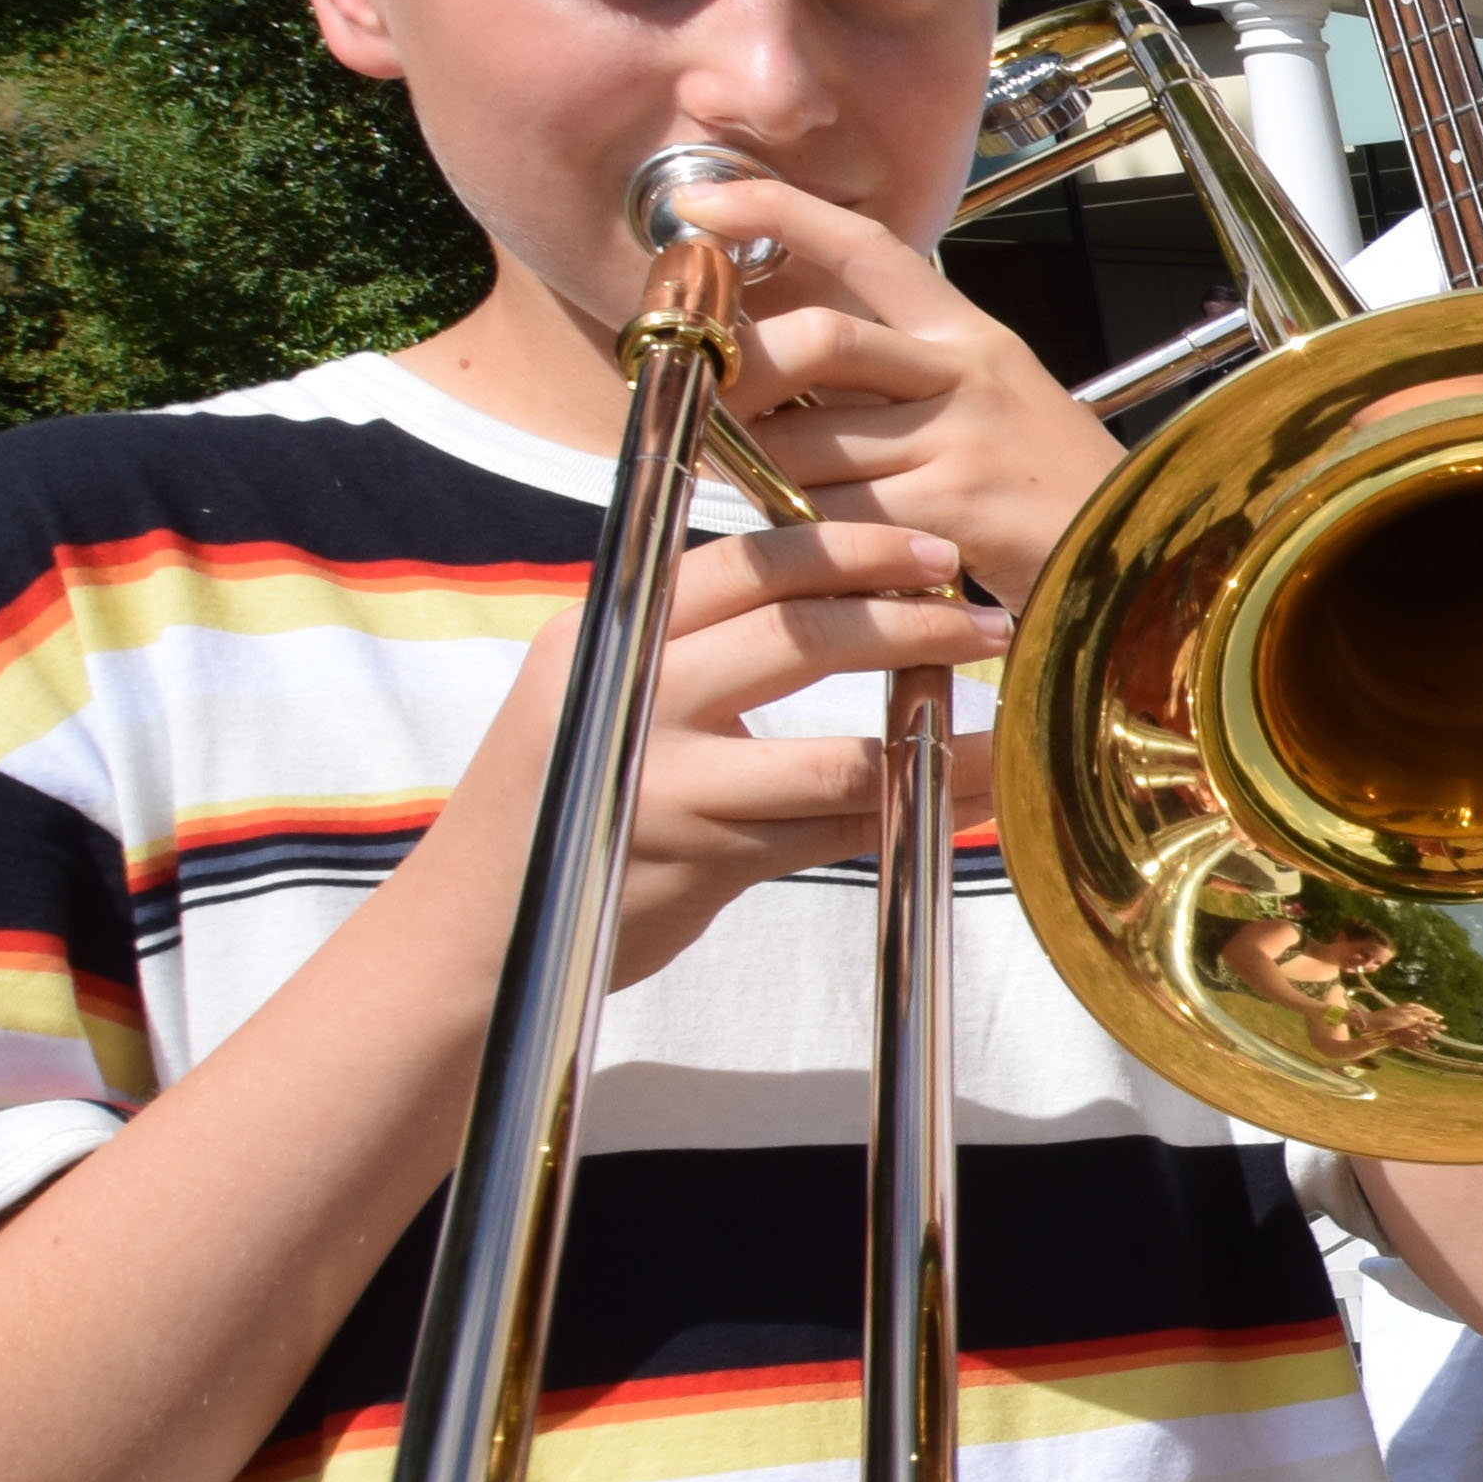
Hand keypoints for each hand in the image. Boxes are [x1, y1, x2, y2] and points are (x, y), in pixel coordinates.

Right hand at [405, 521, 1007, 992]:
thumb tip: (818, 599)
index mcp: (608, 634)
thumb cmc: (560, 806)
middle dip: (908, 621)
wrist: (476, 933)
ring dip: (934, 727)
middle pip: (795, 636)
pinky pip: (838, 830)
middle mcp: (630, 696)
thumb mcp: (601, 699)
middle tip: (990, 619)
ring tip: (1006, 711)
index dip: (847, 549)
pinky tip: (973, 792)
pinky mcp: (701, 863)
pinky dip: (916, 808)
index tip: (931, 548)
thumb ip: (688, 650)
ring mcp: (665, 784)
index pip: (743, 566)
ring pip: (833, 750)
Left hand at [698, 169, 1126, 596]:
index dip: (778, 211)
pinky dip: (813, 538)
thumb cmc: (1046, 494)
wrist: (1142, 564)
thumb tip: (774, 374)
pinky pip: (843, 515)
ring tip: (767, 498)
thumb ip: (894, 382)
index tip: (700, 200)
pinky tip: (824, 554)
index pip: (867, 247)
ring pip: (811, 443)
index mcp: (966, 335)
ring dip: (766, 477)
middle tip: (707, 405)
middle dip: (744, 372)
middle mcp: (967, 371)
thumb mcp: (984, 406)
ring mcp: (965, 437)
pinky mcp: (960, 506)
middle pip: (821, 339)